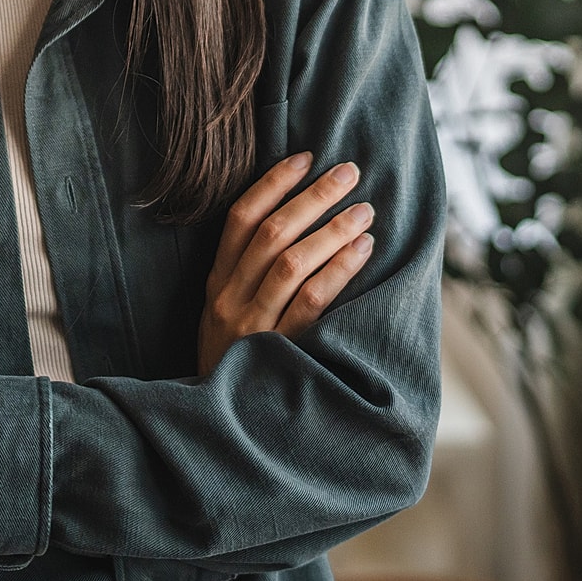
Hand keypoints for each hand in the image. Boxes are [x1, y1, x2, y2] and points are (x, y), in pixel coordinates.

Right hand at [197, 153, 373, 374]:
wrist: (220, 423)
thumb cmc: (235, 360)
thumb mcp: (224, 312)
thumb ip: (247, 274)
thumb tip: (295, 220)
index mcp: (217, 282)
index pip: (240, 218)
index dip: (272, 184)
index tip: (305, 157)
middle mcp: (231, 297)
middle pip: (272, 233)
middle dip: (313, 197)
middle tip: (349, 172)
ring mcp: (253, 325)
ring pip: (292, 262)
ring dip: (331, 229)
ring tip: (364, 210)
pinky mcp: (279, 351)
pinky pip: (311, 302)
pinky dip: (338, 270)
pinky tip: (362, 250)